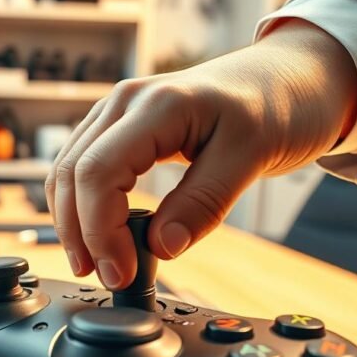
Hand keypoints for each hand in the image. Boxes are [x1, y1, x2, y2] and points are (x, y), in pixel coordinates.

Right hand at [45, 20, 356, 289]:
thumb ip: (203, 202)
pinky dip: (83, 204)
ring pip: (68, 171)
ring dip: (73, 222)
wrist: (288, 77)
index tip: (121, 272)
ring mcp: (118, 110)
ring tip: (98, 265)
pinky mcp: (120, 126)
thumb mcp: (253, 156)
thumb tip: (160, 247)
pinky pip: (83, 166)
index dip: (100, 230)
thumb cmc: (277, 107)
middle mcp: (126, 101)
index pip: (98, 172)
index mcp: (158, 105)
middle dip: (80, 233)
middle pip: (72, 174)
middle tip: (108, 278)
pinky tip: (100, 235)